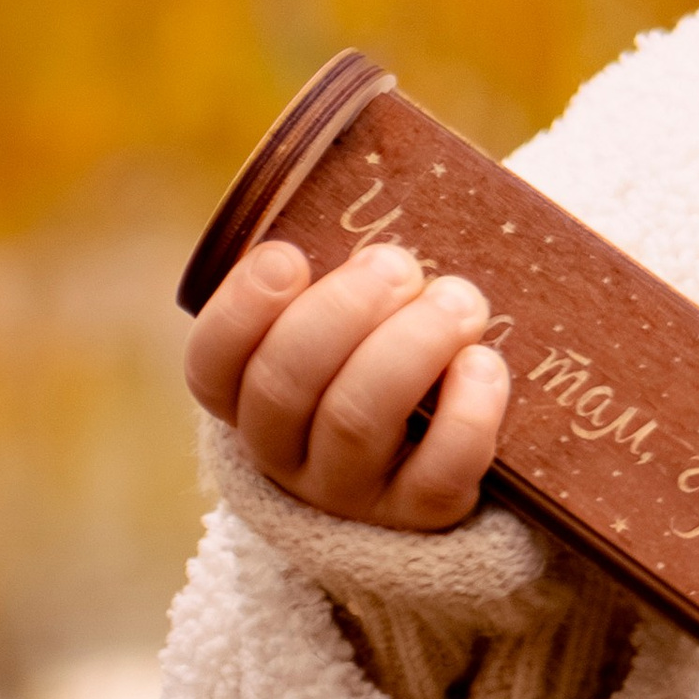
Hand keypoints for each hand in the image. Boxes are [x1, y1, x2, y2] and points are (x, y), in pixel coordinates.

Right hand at [184, 240, 509, 530]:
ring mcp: (349, 493)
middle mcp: (284, 453)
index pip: (211, 364)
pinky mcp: (420, 517)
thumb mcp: (340, 328)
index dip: (242, 309)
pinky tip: (486, 364)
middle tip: (398, 264)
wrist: (437, 468)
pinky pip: (438, 473)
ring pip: (356, 420)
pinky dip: (467, 412)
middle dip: (343, 312)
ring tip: (460, 300)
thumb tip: (377, 181)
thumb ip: (339, 280)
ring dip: (410, 346)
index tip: (288, 257)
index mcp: (246, 400)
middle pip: (287, 384)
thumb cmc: (380, 361)